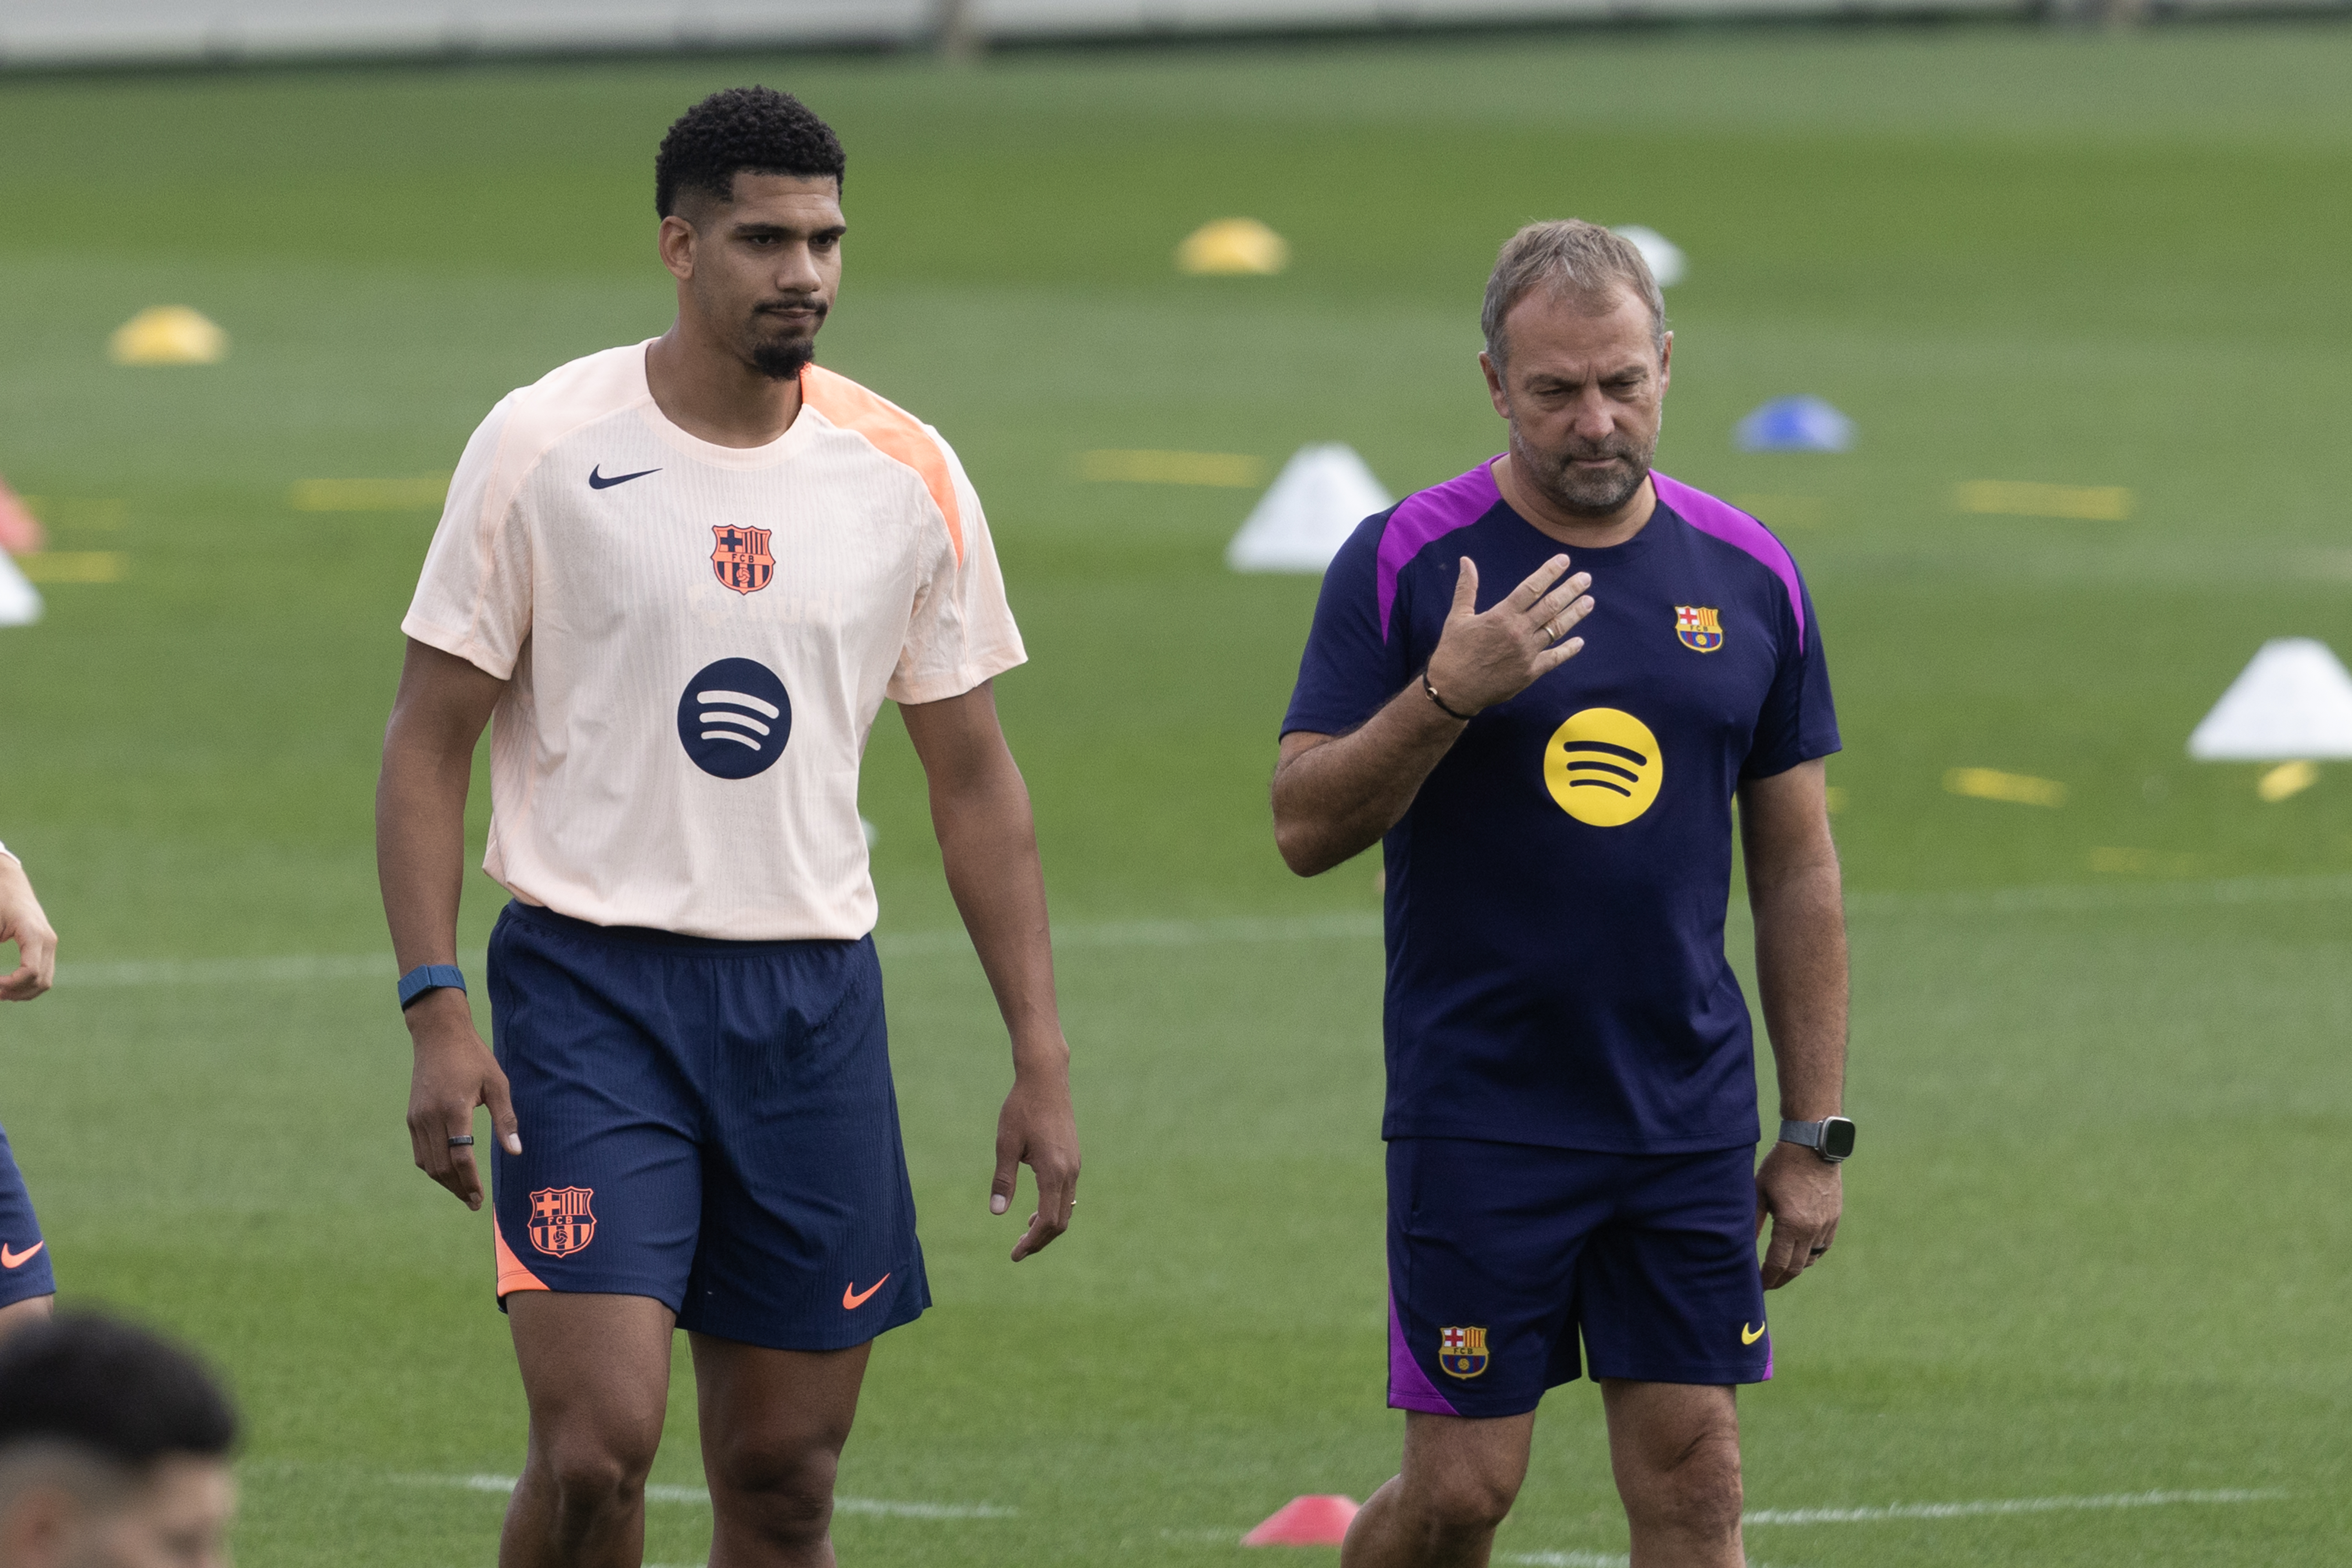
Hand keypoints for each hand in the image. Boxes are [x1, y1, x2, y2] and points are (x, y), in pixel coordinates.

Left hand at [0, 853, 56, 1000]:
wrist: (9, 883)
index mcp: (34, 935)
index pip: (31, 972)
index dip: (10, 985)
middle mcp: (48, 941)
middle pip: (41, 981)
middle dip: (16, 992)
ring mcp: (50, 944)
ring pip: (45, 981)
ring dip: (24, 992)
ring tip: (2, 993)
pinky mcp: (46, 945)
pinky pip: (44, 973)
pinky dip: (29, 985)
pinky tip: (11, 986)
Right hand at [404, 989, 520, 1210]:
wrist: (438, 1035)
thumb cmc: (474, 1057)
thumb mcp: (497, 1084)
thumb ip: (506, 1120)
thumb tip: (516, 1152)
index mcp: (454, 1109)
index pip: (461, 1157)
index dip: (471, 1181)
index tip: (479, 1199)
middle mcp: (430, 1117)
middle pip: (441, 1167)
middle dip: (457, 1188)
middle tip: (473, 1202)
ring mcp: (417, 1118)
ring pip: (427, 1163)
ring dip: (444, 1181)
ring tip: (462, 1191)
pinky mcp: (411, 1117)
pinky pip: (420, 1152)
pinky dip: (433, 1167)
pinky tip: (448, 1172)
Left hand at [990, 1058, 1079, 1261]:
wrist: (1046, 1079)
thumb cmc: (1022, 1108)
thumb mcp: (1005, 1144)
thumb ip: (1002, 1179)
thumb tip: (996, 1213)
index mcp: (1053, 1171)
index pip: (1046, 1221)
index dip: (1031, 1243)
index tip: (1015, 1255)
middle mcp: (1069, 1172)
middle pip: (1060, 1221)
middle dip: (1040, 1241)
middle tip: (1018, 1251)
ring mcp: (1074, 1165)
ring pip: (1066, 1209)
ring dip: (1047, 1226)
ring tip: (1025, 1234)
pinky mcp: (1073, 1158)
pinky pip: (1067, 1194)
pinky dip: (1053, 1209)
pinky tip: (1036, 1209)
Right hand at [1422, 556, 1593, 715]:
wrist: (1453, 690)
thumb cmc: (1453, 651)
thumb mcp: (1457, 617)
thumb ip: (1466, 587)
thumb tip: (1465, 560)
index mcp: (1501, 616)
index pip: (1531, 588)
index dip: (1549, 572)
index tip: (1564, 560)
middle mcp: (1518, 632)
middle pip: (1551, 606)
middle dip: (1570, 590)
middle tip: (1586, 578)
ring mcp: (1527, 653)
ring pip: (1557, 629)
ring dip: (1575, 614)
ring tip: (1589, 601)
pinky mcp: (1530, 672)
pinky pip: (1554, 658)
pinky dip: (1568, 650)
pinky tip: (1580, 641)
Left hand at [1754, 1139, 1841, 1289]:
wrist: (1813, 1147)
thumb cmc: (1780, 1167)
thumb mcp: (1759, 1193)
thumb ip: (1752, 1222)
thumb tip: (1741, 1247)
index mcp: (1791, 1224)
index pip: (1778, 1264)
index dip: (1767, 1279)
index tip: (1757, 1286)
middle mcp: (1812, 1229)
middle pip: (1796, 1268)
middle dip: (1780, 1279)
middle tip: (1766, 1283)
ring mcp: (1826, 1225)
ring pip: (1810, 1258)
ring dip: (1794, 1266)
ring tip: (1779, 1268)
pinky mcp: (1834, 1218)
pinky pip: (1823, 1246)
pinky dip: (1810, 1254)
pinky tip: (1798, 1252)